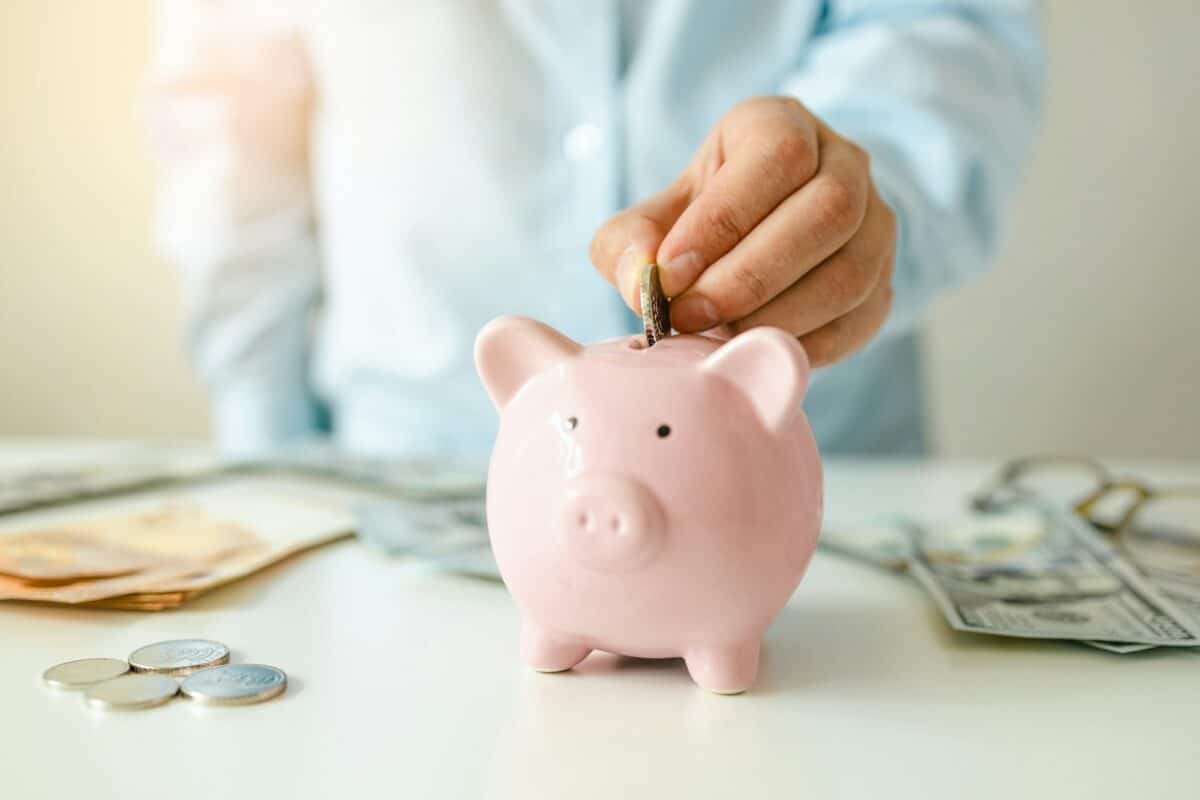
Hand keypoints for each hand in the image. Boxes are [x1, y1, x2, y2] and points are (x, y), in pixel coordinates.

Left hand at [590, 96, 895, 365]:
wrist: (759, 238)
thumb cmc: (699, 222)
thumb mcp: (655, 215)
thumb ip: (629, 242)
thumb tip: (641, 282)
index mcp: (783, 124)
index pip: (778, 155)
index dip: (723, 219)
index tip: (670, 271)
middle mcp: (844, 164)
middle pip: (827, 213)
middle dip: (749, 276)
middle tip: (690, 317)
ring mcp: (875, 227)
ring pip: (850, 272)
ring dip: (779, 316)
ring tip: (720, 337)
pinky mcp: (884, 285)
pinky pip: (858, 320)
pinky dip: (804, 346)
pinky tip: (756, 352)